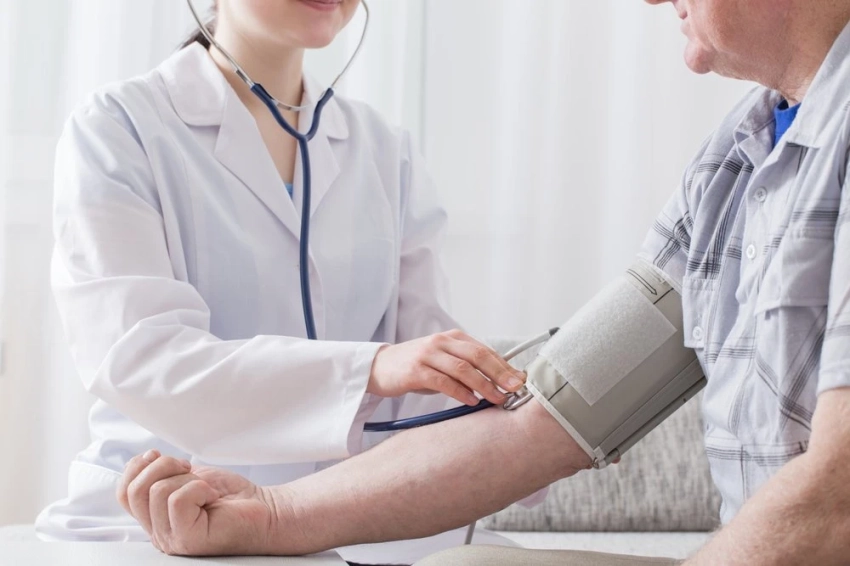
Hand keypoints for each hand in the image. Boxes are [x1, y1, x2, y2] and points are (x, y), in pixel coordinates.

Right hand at [117, 450, 275, 555]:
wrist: (264, 509)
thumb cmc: (230, 495)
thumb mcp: (188, 477)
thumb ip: (162, 474)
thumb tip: (144, 459)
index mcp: (154, 516)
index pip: (123, 492)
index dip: (138, 466)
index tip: (162, 456)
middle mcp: (158, 531)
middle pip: (133, 490)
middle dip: (162, 466)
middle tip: (188, 468)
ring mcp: (171, 538)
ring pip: (156, 492)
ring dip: (186, 478)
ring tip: (205, 487)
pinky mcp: (188, 539)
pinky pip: (177, 500)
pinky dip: (198, 488)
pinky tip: (211, 496)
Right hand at [368, 329, 525, 405]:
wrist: (379, 367)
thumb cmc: (416, 367)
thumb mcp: (443, 361)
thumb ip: (467, 367)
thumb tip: (500, 382)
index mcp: (453, 338)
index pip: (485, 350)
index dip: (505, 365)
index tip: (521, 380)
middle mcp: (441, 342)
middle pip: (478, 355)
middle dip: (500, 373)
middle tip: (515, 388)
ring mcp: (428, 354)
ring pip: (462, 368)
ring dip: (483, 384)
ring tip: (497, 398)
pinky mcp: (415, 370)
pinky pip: (442, 381)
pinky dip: (460, 392)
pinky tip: (471, 401)